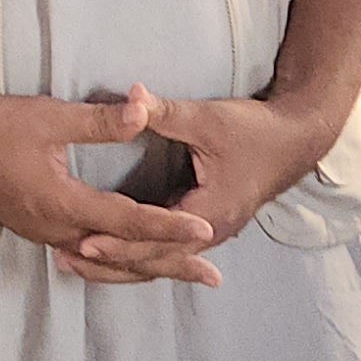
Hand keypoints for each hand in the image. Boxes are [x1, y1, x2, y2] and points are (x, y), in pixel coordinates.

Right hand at [0, 85, 217, 274]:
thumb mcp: (48, 117)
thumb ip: (99, 120)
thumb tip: (144, 109)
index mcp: (63, 204)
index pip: (129, 221)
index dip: (171, 226)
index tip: (207, 232)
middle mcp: (56, 230)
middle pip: (124, 255)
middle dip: (171, 265)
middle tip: (213, 276)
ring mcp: (43, 233)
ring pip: (105, 259)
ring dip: (145, 265)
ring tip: (182, 271)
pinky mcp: (34, 228)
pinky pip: (85, 253)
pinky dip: (115, 259)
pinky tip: (127, 257)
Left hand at [55, 94, 344, 287]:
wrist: (296, 139)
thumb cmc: (253, 130)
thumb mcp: (206, 119)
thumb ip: (164, 112)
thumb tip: (130, 97)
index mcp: (209, 213)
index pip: (155, 239)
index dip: (118, 241)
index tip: (82, 240)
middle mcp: (209, 232)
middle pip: (152, 261)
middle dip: (109, 263)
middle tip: (64, 258)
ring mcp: (209, 232)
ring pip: (158, 261)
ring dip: (120, 263)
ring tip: (74, 261)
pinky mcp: (205, 223)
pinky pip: (166, 249)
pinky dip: (138, 254)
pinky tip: (110, 252)